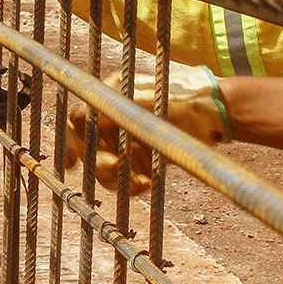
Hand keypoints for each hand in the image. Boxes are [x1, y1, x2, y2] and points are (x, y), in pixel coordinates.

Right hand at [62, 58, 229, 194]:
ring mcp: (129, 140)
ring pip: (107, 168)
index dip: (69, 142)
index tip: (71, 162)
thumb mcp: (137, 101)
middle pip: (90, 150)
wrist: (213, 113)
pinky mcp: (144, 159)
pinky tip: (144, 183)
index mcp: (109, 98)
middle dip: (99, 163)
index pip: (78, 122)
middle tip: (115, 167)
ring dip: (115, 178)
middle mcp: (115, 121)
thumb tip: (75, 121)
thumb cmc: (176, 98)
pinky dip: (131, 185)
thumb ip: (105, 110)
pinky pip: (127, 178)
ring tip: (136, 181)